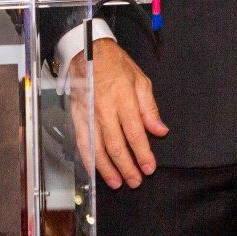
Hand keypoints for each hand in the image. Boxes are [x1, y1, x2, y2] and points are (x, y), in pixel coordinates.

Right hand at [65, 38, 167, 188]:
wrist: (87, 52)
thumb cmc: (116, 65)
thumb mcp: (141, 80)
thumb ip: (149, 108)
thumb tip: (160, 130)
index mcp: (124, 98)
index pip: (135, 133)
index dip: (143, 153)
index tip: (149, 167)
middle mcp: (104, 109)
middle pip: (116, 145)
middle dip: (127, 166)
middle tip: (136, 180)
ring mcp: (88, 115)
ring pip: (97, 148)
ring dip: (108, 169)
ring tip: (118, 182)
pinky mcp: (76, 118)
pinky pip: (82, 143)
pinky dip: (88, 160)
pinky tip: (95, 171)